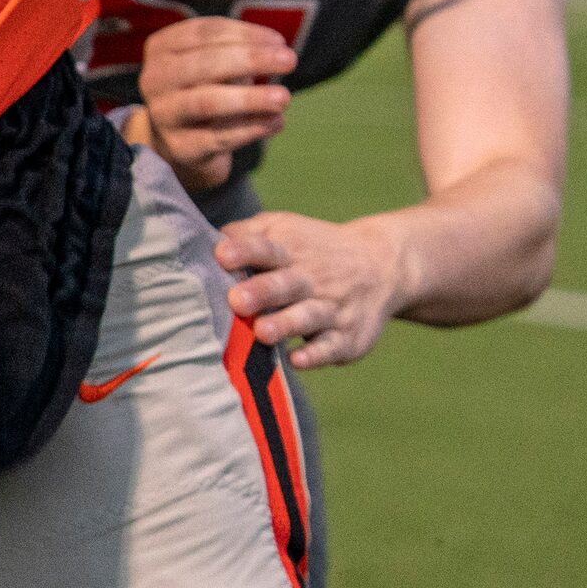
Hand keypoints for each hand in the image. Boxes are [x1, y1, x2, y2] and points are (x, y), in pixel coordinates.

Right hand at [134, 16, 294, 191]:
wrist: (182, 140)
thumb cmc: (205, 88)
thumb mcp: (215, 62)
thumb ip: (239, 50)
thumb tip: (277, 50)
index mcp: (161, 48)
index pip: (202, 33)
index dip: (243, 34)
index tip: (279, 41)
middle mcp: (154, 79)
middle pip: (203, 64)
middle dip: (250, 60)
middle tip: (289, 60)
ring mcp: (164, 115)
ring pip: (207, 102)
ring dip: (250, 98)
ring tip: (284, 97)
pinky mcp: (181, 147)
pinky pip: (218, 137)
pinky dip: (251, 129)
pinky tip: (276, 122)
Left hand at [217, 209, 418, 368]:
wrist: (382, 265)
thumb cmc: (310, 249)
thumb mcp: (283, 228)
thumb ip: (246, 234)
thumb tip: (204, 241)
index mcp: (290, 249)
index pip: (266, 248)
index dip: (244, 251)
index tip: (222, 255)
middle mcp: (312, 278)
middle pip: (285, 284)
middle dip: (261, 293)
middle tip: (236, 300)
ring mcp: (331, 308)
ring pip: (307, 317)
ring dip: (285, 325)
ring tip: (261, 332)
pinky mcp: (347, 337)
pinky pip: (331, 347)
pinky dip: (315, 354)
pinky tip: (297, 359)